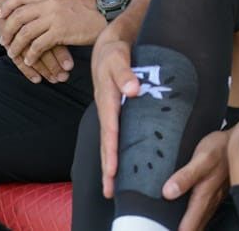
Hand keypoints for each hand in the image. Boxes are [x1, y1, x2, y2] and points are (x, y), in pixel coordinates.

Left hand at [0, 0, 104, 73]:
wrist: (110, 12)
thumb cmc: (93, 6)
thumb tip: (39, 3)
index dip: (7, 7)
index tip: (0, 15)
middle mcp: (49, 2)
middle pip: (19, 16)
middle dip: (8, 30)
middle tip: (4, 40)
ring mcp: (53, 17)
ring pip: (26, 32)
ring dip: (17, 45)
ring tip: (14, 53)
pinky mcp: (60, 32)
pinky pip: (38, 45)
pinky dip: (31, 54)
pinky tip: (29, 59)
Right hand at [93, 29, 139, 198]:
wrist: (109, 46)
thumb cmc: (115, 51)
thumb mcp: (119, 56)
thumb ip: (125, 72)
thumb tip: (133, 90)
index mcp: (107, 99)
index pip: (110, 129)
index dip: (112, 149)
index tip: (113, 169)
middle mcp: (106, 110)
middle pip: (105, 143)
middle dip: (108, 167)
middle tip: (110, 191)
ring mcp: (109, 113)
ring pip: (108, 143)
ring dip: (109, 165)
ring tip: (111, 188)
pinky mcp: (114, 113)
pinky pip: (113, 136)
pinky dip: (115, 153)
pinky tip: (120, 167)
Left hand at [164, 130, 230, 230]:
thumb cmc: (220, 148)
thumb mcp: (202, 159)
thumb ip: (185, 176)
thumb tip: (168, 192)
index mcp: (206, 193)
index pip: (192, 220)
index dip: (183, 230)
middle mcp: (212, 198)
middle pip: (199, 223)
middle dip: (189, 230)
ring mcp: (217, 195)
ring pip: (204, 217)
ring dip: (194, 226)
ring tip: (185, 230)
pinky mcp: (218, 190)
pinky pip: (208, 209)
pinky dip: (200, 217)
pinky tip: (196, 217)